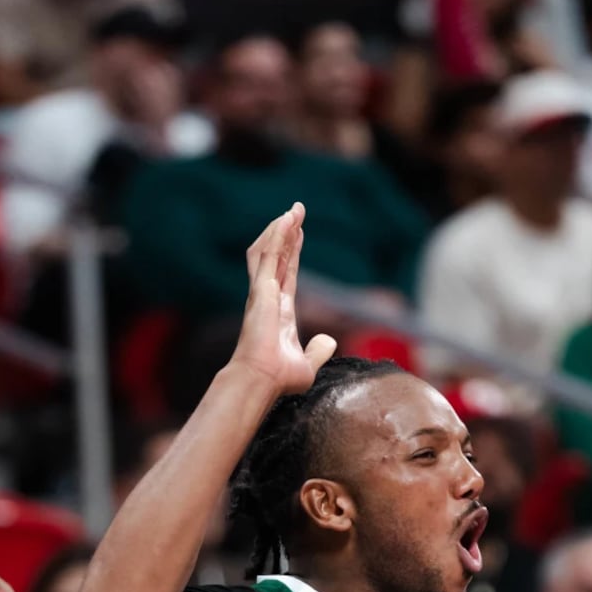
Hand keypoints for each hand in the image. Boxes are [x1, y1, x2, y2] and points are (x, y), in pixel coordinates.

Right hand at [228, 203, 338, 396]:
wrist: (263, 379)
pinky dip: (277, 237)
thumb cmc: (279, 378)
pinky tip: (287, 221)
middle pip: (277, 256)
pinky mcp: (261, 290)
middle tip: (296, 211)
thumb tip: (329, 342)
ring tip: (294, 211)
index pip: (287, 273)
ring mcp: (263, 292)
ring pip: (269, 251)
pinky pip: (268, 256)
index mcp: (279, 311)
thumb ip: (317, 351)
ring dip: (281, 230)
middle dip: (287, 233)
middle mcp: (269, 298)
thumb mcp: (307, 364)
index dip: (292, 252)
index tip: (299, 233)